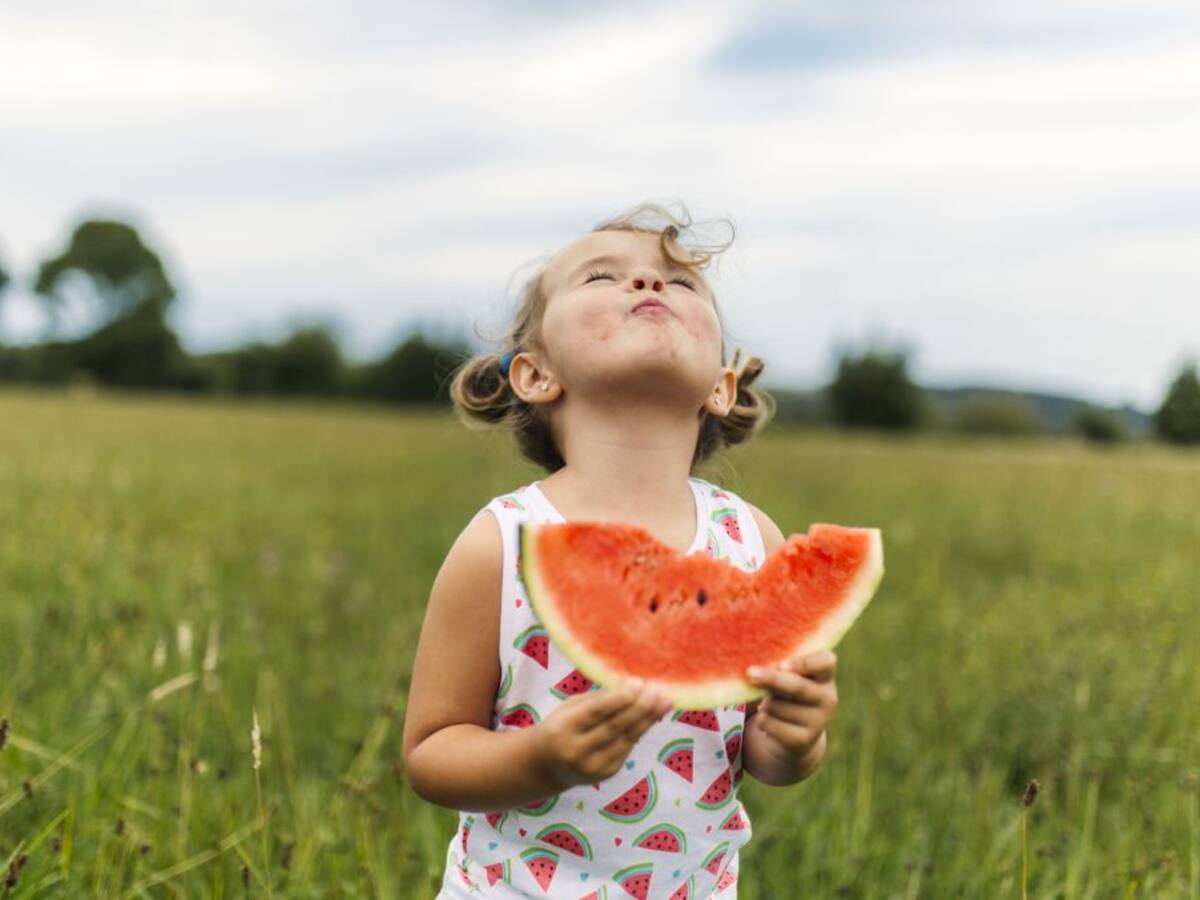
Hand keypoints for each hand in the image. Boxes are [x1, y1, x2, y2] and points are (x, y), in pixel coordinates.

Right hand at [532, 678, 672, 788]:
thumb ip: (598, 701)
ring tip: (665, 701)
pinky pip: (627, 748)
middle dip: (639, 707)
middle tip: (658, 690)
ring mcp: (593, 767)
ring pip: (626, 739)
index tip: (638, 682)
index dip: (619, 698)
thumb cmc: (561, 726)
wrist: (547, 766)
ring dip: (648, 719)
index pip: (596, 713)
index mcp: (563, 729)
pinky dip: (641, 730)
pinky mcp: (607, 774)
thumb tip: (631, 686)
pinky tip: (653, 715)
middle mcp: (577, 751)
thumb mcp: (570, 709)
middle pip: (615, 727)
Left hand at [745, 650, 837, 763]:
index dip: (804, 663)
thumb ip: (778, 670)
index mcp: (826, 675)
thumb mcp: (787, 677)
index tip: (782, 665)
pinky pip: (770, 723)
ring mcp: (818, 721)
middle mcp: (828, 698)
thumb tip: (755, 672)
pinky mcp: (804, 740)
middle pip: (799, 687)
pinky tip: (768, 719)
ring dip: (764, 703)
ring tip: (768, 704)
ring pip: (778, 706)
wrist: (795, 734)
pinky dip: (761, 719)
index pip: (826, 662)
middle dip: (773, 679)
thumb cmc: (787, 693)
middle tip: (750, 673)